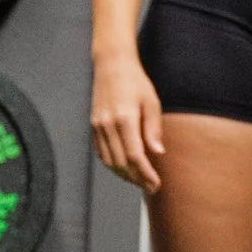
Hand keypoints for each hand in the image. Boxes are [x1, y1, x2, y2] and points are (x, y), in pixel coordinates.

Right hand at [91, 52, 165, 192]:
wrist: (112, 65)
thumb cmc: (135, 81)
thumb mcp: (151, 102)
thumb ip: (153, 129)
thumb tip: (157, 153)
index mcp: (125, 119)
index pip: (135, 156)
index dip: (146, 174)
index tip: (156, 184)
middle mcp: (108, 125)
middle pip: (121, 163)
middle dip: (136, 179)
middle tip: (150, 187)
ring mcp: (98, 126)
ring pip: (109, 161)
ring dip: (124, 175)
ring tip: (139, 180)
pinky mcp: (94, 126)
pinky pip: (102, 153)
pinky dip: (113, 164)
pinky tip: (125, 167)